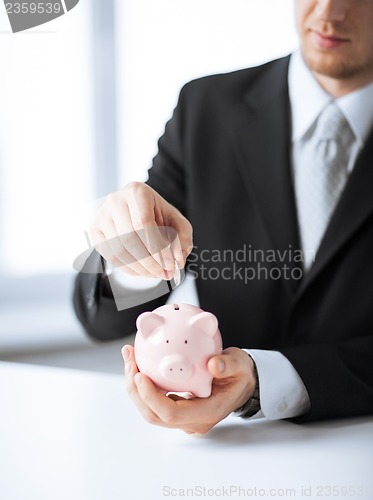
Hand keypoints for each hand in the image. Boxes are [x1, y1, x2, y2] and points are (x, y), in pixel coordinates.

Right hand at [89, 182, 192, 279]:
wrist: (137, 210)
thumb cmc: (158, 216)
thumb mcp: (177, 222)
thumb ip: (183, 239)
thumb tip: (178, 260)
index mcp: (138, 192)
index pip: (143, 222)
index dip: (157, 247)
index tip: (169, 264)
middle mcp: (116, 200)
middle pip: (129, 238)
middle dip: (149, 262)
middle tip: (164, 273)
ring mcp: (102, 216)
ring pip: (119, 250)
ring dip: (140, 268)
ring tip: (156, 273)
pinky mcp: (95, 230)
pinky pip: (110, 256)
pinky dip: (129, 268)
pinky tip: (142, 270)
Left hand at [122, 345, 256, 433]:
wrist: (242, 381)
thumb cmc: (240, 374)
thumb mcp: (240, 365)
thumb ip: (228, 365)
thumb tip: (213, 365)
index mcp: (207, 412)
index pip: (171, 413)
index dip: (151, 397)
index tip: (140, 375)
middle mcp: (192, 420)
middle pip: (154, 414)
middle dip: (136, 390)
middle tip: (130, 362)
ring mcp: (184, 417)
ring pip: (150, 409)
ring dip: (136, 386)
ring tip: (130, 358)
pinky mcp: (178, 408)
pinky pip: (154, 400)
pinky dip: (143, 383)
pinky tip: (139, 362)